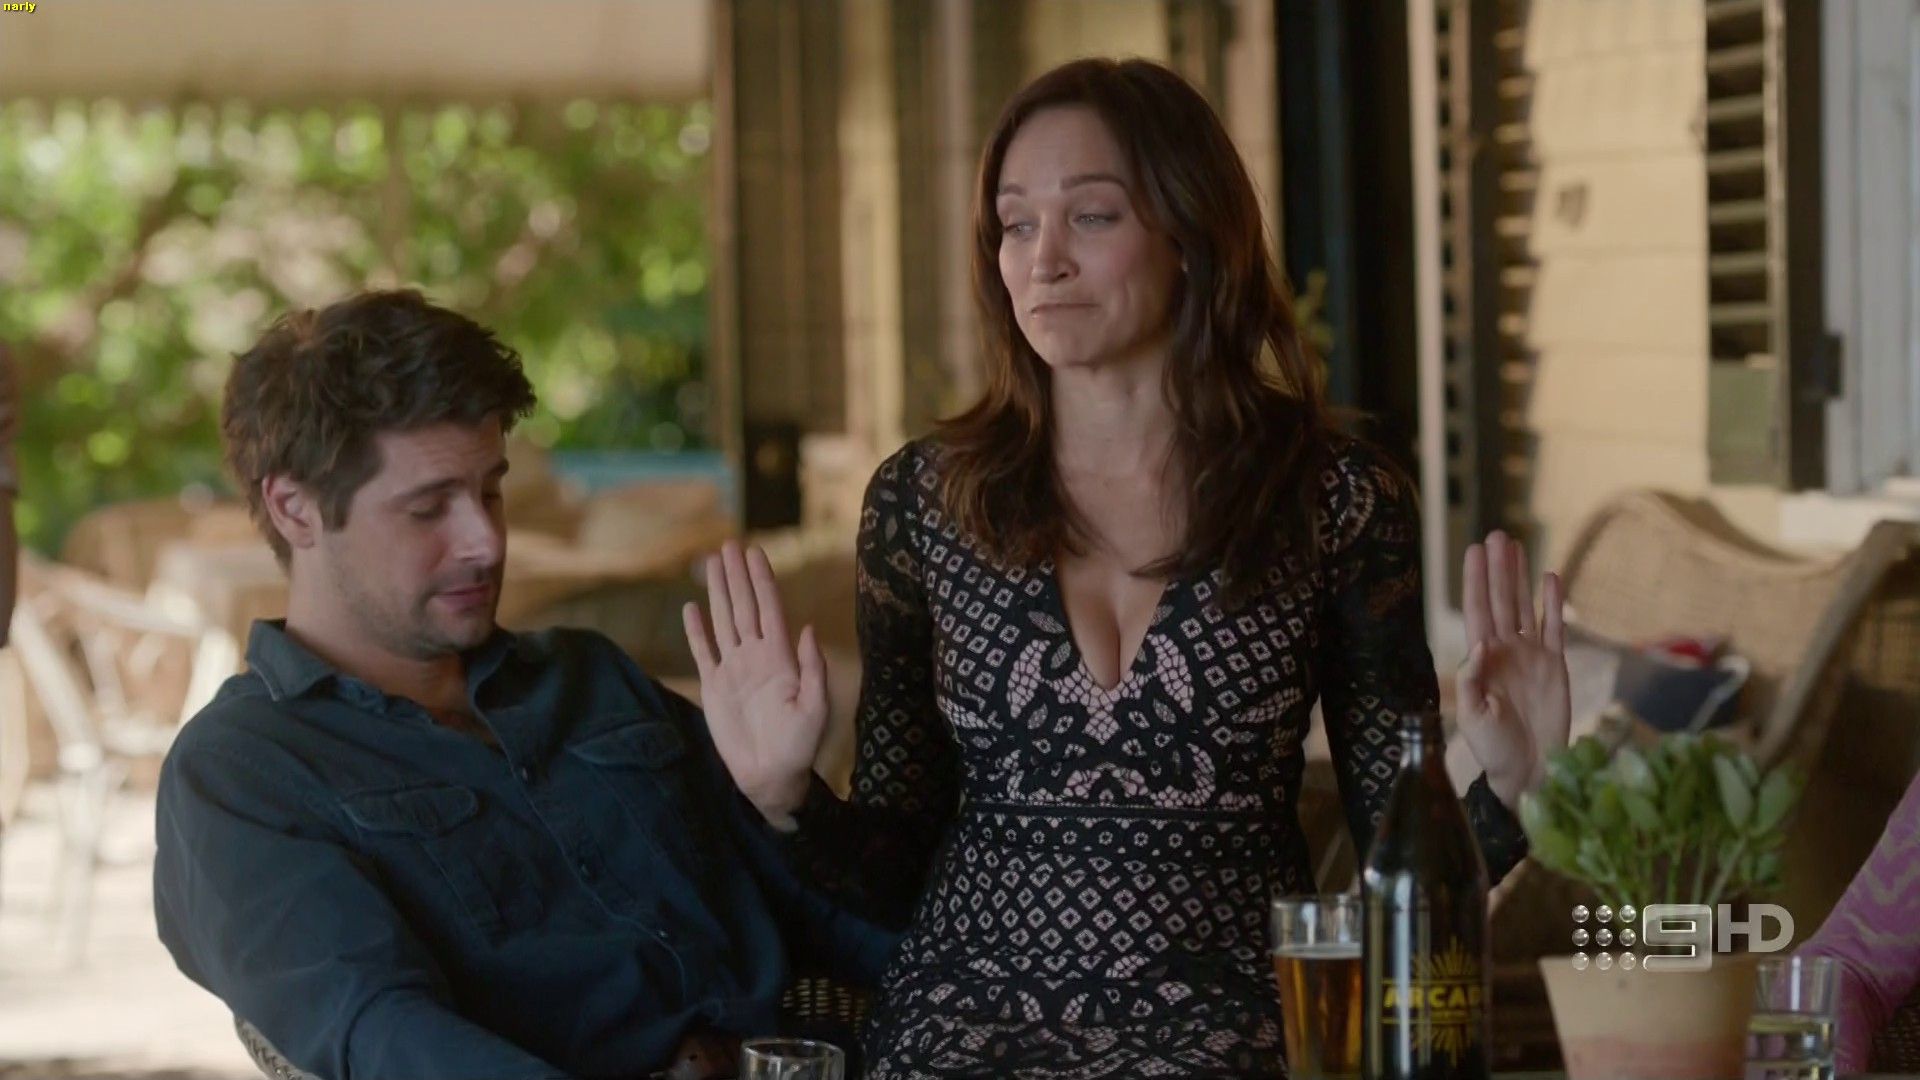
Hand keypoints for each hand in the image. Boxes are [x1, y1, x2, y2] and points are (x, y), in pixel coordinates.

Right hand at [681, 541, 827, 822]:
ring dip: (718, 592)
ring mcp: (734, 669)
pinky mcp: (715, 687)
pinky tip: (692, 608)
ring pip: (724, 621)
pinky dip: (696, 631)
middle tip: (729, 545)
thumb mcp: (817, 708)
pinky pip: (703, 652)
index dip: (762, 580)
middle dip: (737, 575)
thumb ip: (813, 668)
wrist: (771, 776)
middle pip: (744, 606)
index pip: (769, 609)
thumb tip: (808, 628)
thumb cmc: (800, 746)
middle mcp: (756, 656)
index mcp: (781, 658)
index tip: (755, 552)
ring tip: (711, 564)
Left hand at [1455, 530, 1569, 808]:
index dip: (1475, 581)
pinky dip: (1552, 603)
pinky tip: (1550, 577)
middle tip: (1496, 535)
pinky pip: (1554, 627)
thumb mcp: (1474, 718)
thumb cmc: (1494, 748)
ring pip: (1524, 606)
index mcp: (1481, 660)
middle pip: (1500, 600)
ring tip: (1515, 545)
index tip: (1473, 551)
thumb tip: (1479, 647)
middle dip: (1497, 569)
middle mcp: (1504, 650)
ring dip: (1519, 577)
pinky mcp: (1555, 665)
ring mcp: (1530, 654)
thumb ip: (1473, 682)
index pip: (1477, 611)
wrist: (1529, 770)